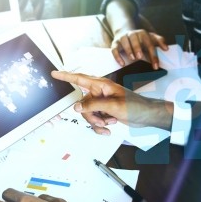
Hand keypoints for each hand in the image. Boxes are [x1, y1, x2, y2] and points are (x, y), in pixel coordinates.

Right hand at [51, 71, 173, 133]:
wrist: (146, 116)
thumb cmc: (135, 106)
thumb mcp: (113, 105)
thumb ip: (93, 105)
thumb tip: (76, 107)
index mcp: (101, 85)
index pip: (79, 78)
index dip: (66, 76)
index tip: (54, 73)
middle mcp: (99, 92)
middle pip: (83, 104)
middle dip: (91, 115)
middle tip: (103, 120)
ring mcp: (101, 103)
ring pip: (87, 114)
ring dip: (97, 122)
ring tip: (110, 123)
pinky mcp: (104, 112)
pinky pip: (94, 120)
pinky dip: (100, 126)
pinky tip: (109, 128)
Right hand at [111, 29, 167, 68]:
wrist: (124, 30)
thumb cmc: (140, 38)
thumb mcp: (151, 38)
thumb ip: (159, 41)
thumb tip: (166, 48)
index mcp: (143, 33)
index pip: (149, 43)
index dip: (153, 54)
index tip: (155, 66)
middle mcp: (132, 34)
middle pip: (135, 39)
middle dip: (137, 47)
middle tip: (140, 57)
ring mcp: (123, 38)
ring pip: (125, 42)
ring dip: (128, 50)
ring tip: (132, 58)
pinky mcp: (115, 43)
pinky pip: (115, 49)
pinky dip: (117, 56)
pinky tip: (122, 63)